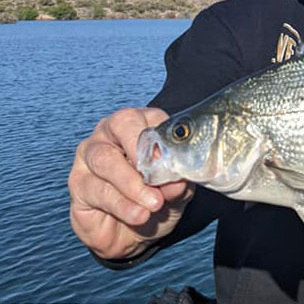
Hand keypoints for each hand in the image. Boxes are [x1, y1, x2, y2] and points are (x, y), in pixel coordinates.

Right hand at [68, 107, 194, 258]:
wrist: (133, 236)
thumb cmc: (156, 200)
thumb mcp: (175, 192)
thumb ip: (177, 184)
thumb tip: (176, 182)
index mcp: (141, 125)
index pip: (149, 116)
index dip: (162, 136)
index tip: (173, 160)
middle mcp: (111, 133)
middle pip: (121, 125)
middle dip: (142, 153)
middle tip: (157, 178)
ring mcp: (89, 156)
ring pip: (106, 160)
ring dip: (133, 185)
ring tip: (154, 204)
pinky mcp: (78, 183)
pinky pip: (97, 190)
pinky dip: (122, 205)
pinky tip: (138, 215)